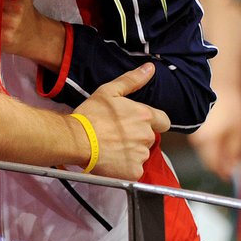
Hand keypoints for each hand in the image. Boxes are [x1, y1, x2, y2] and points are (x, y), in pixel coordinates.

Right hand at [73, 65, 166, 179]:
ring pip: (141, 154)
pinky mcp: (134, 171)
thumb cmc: (91, 115)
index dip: (153, 122)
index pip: (163, 121)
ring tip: (112, 146)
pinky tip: (112, 159)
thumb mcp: (109, 91)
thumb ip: (133, 80)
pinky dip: (125, 166)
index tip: (137, 123)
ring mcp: (141, 155)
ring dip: (131, 151)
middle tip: (117, 134)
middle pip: (150, 138)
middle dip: (137, 136)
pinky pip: (135, 169)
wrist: (76, 139)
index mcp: (145, 116)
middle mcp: (147, 136)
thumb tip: (150, 68)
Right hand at [189, 85, 240, 180]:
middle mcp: (196, 138)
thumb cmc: (232, 105)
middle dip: (220, 164)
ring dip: (215, 154)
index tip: (230, 175)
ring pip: (203, 152)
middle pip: (206, 160)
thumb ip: (234, 154)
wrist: (222, 84)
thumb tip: (230, 169)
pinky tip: (221, 139)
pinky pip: (201, 143)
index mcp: (207, 141)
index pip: (212, 165)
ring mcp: (193, 132)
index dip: (222, 172)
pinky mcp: (193, 127)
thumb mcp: (239, 133)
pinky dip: (210, 145)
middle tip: (233, 162)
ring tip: (229, 148)